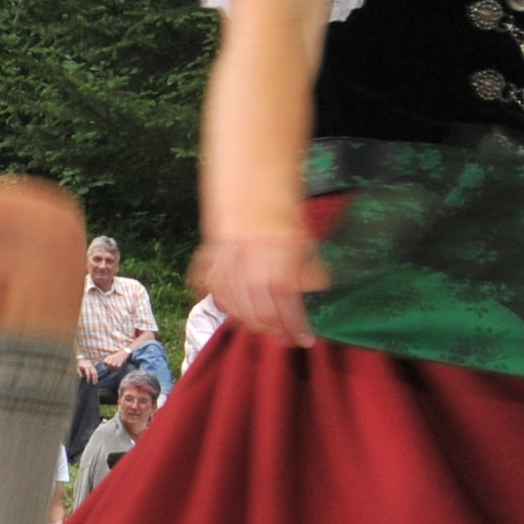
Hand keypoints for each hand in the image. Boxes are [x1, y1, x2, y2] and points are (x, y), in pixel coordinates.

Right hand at [193, 224, 324, 344]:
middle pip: (258, 316)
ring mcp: (224, 265)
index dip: (296, 328)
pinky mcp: (207, 259)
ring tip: (262, 328)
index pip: (286, 310)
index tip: (305, 339)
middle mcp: (248, 269)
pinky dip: (220, 300)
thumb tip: (316, 289)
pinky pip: (210, 289)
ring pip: (232, 308)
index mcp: (276, 265)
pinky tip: (232, 309)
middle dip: (273, 331)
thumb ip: (308, 268)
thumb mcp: (305, 240)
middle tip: (284, 336)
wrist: (252, 184)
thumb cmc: (282, 212)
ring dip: (248, 322)